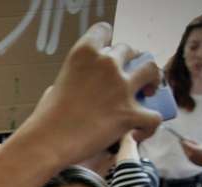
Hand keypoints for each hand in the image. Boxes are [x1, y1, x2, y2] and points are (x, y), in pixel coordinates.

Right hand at [18, 22, 161, 165]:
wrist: (48, 142)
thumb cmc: (47, 118)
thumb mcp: (56, 85)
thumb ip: (76, 77)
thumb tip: (86, 87)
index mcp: (84, 53)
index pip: (103, 30)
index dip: (108, 40)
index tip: (107, 51)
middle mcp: (106, 65)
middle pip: (129, 50)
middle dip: (130, 60)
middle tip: (127, 74)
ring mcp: (121, 88)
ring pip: (152, 71)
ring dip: (152, 79)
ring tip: (148, 91)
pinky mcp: (130, 113)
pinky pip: (154, 116)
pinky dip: (149, 126)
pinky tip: (138, 132)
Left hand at [180, 139, 201, 166]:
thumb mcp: (201, 145)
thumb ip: (193, 142)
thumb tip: (187, 139)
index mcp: (192, 149)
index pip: (184, 144)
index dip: (182, 141)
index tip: (181, 138)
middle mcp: (189, 154)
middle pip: (184, 148)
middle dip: (183, 144)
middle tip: (181, 141)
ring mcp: (189, 158)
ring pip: (185, 152)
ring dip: (185, 148)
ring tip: (184, 145)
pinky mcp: (190, 161)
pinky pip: (187, 155)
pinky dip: (188, 152)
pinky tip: (188, 150)